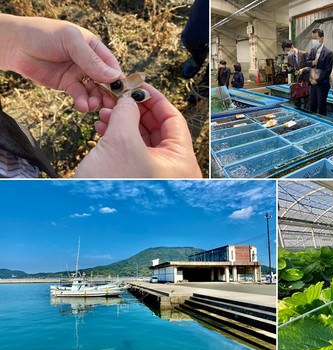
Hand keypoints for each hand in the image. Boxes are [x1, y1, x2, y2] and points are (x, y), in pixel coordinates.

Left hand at [0, 15, 123, 111]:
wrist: (15, 45)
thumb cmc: (43, 34)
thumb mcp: (71, 41)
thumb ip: (91, 60)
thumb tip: (113, 77)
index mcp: (94, 48)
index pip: (112, 65)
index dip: (118, 79)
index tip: (121, 91)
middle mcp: (89, 62)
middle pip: (106, 81)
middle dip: (109, 94)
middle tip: (110, 105)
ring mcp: (78, 74)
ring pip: (94, 91)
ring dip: (96, 100)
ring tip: (93, 105)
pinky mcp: (67, 85)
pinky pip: (80, 96)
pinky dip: (83, 102)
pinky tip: (82, 106)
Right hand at [75, 84, 201, 177]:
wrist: (89, 221)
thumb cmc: (113, 187)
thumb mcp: (121, 142)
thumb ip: (127, 113)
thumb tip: (128, 99)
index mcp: (182, 162)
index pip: (174, 120)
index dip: (155, 99)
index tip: (139, 85)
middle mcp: (174, 170)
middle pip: (159, 129)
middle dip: (136, 110)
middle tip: (119, 96)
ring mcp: (157, 177)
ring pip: (144, 140)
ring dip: (124, 123)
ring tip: (105, 113)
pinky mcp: (140, 181)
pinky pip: (134, 153)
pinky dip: (120, 138)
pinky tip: (103, 128)